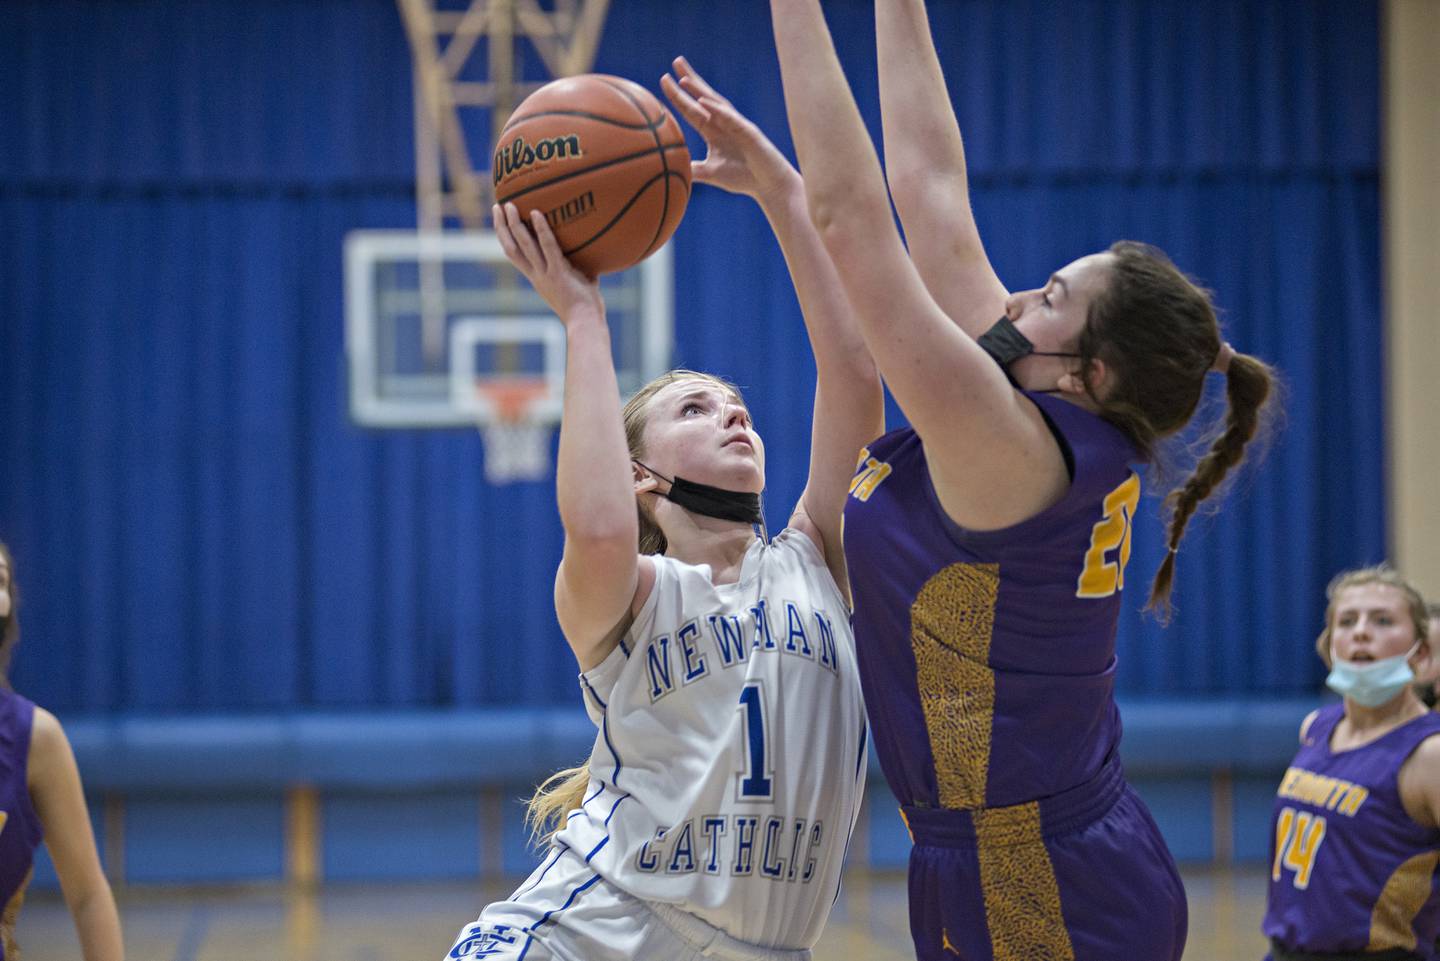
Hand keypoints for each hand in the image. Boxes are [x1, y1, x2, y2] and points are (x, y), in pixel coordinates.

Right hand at [492, 203, 603, 325]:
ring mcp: (546, 274)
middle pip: (511, 248)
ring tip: (510, 205)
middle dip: (501, 227)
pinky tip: (536, 212)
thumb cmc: (586, 307)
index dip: (505, 238)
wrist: (585, 324)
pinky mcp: (559, 273)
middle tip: (497, 207)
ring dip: (515, 224)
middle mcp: (536, 276)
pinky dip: (542, 229)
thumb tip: (592, 247)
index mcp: (537, 279)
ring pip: (523, 245)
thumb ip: (576, 266)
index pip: (514, 255)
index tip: (500, 221)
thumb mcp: (576, 282)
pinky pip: (548, 247)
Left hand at [661, 56, 797, 202]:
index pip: (692, 110)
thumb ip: (693, 169)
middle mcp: (724, 123)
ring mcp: (737, 125)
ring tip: (684, 79)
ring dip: (700, 90)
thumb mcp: (711, 173)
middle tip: (676, 61)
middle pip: (703, 97)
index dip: (678, 96)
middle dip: (689, 80)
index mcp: (714, 132)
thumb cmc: (744, 177)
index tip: (664, 79)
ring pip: (716, 103)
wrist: (770, 184)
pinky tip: (702, 101)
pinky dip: (716, 109)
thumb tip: (668, 170)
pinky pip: (730, 118)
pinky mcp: (748, 132)